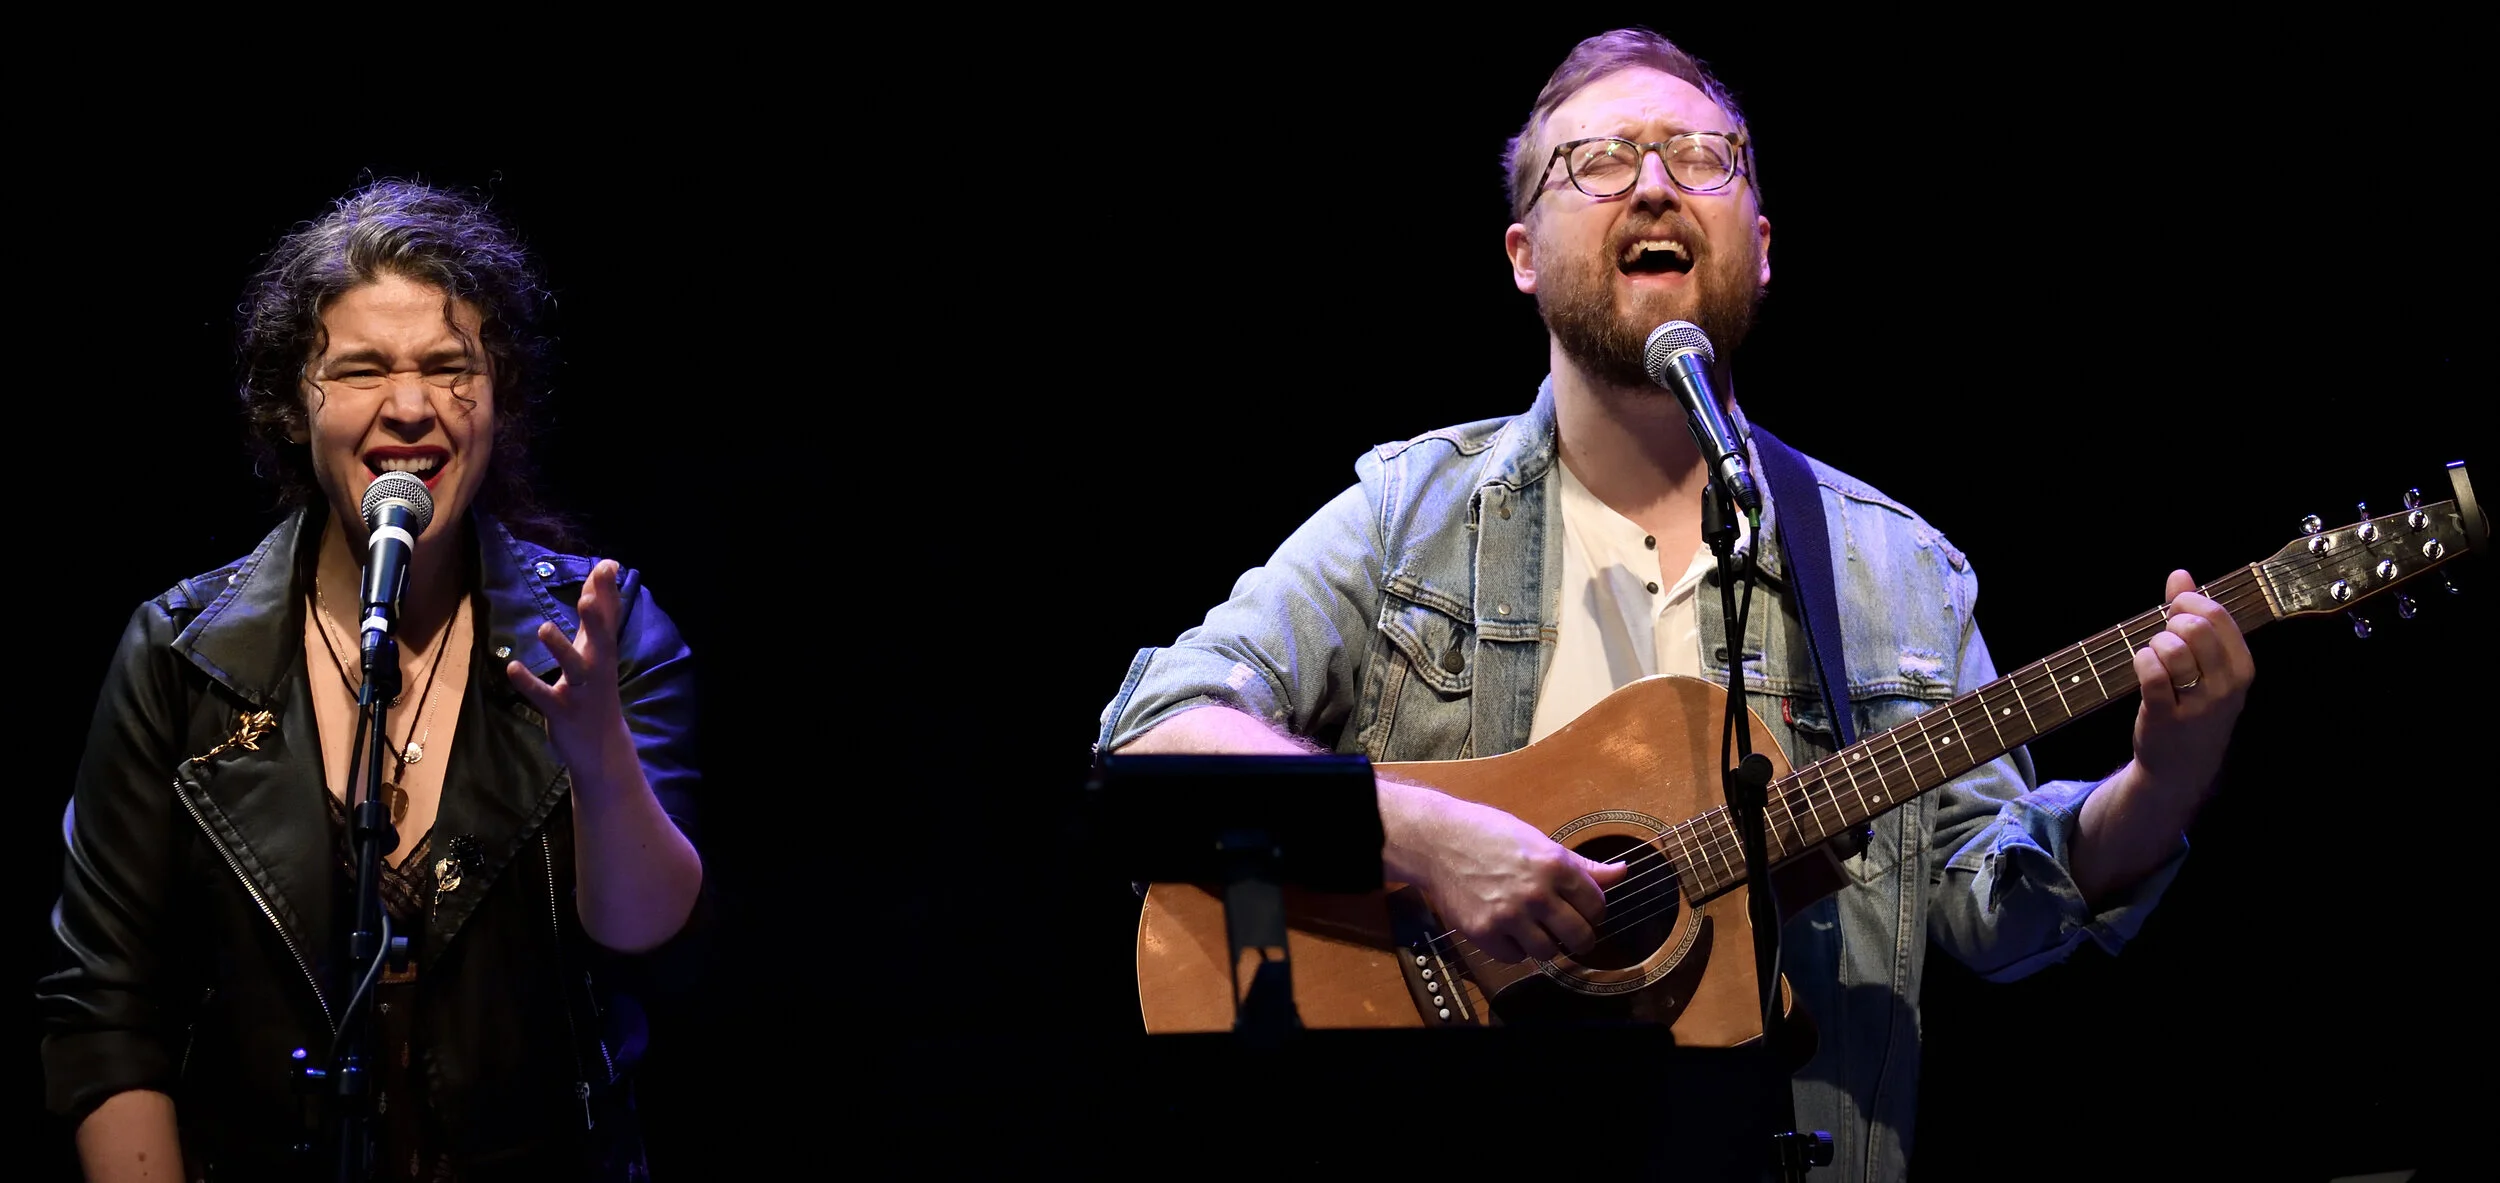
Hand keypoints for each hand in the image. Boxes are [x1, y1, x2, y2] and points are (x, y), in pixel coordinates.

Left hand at [504, 558, 631, 775]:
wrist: (601, 746)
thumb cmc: (595, 689)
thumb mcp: (598, 651)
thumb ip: (599, 614)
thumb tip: (607, 569)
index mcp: (603, 651)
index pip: (610, 617)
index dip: (609, 592)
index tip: (608, 565)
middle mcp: (597, 668)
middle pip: (601, 641)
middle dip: (596, 620)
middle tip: (588, 597)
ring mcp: (582, 692)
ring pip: (574, 668)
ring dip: (561, 649)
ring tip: (544, 628)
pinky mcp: (563, 712)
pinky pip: (545, 697)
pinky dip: (529, 683)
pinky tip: (513, 668)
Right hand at [1407, 792, 1628, 963]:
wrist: (1436, 841)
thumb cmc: (1488, 834)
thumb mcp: (1539, 841)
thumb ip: (1582, 865)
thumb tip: (1622, 872)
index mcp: (1555, 865)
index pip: (1597, 906)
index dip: (1593, 912)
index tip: (1583, 911)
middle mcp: (1536, 892)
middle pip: (1580, 937)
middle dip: (1578, 938)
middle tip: (1567, 931)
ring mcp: (1509, 915)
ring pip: (1548, 952)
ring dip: (1545, 944)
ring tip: (1534, 927)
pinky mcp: (1484, 932)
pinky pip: (1515, 958)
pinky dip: (1515, 949)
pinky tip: (1508, 930)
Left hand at [2125, 569, 2255, 801]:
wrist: (2181, 766)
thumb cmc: (2193, 704)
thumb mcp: (2205, 663)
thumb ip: (2192, 615)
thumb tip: (2180, 574)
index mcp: (2241, 668)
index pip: (2219, 616)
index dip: (2189, 603)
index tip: (2176, 613)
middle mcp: (2226, 686)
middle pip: (2195, 628)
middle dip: (2170, 622)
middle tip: (2165, 637)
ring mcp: (2198, 704)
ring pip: (2172, 649)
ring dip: (2154, 644)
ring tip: (2155, 657)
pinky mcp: (2166, 717)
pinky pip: (2151, 672)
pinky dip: (2141, 661)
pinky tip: (2143, 667)